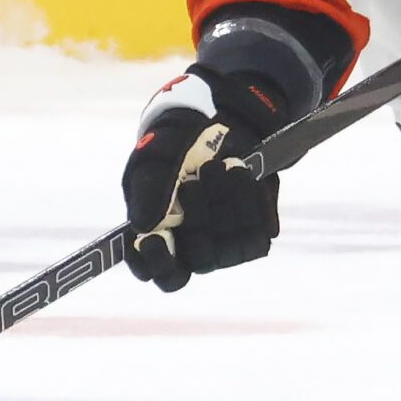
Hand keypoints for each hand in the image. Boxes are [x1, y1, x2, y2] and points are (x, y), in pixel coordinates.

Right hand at [121, 68, 286, 290]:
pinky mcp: (256, 230)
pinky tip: (237, 173)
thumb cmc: (174, 150)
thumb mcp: (153, 161)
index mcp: (164, 239)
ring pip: (231, 247)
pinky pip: (258, 231)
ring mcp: (228, 243)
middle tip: (191, 185)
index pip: (162, 274)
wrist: (217, 127)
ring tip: (215, 167)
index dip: (158, 264)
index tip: (153, 241)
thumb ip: (146, 192)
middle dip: (197, 220)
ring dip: (224, 206)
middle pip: (201, 260)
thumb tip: (142, 226)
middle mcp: (197, 248)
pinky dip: (249, 200)